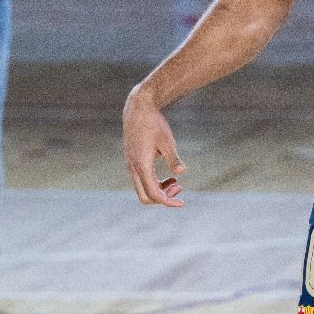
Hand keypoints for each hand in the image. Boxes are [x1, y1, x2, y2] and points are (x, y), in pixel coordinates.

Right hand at [123, 85, 187, 207]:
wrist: (138, 110)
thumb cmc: (154, 124)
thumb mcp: (167, 141)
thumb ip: (173, 158)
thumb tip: (181, 172)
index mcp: (141, 165)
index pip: (153, 193)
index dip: (168, 202)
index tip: (182, 203)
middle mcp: (133, 168)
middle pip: (145, 197)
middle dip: (163, 198)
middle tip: (179, 187)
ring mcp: (131, 166)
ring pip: (143, 190)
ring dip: (160, 191)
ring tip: (176, 183)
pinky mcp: (133, 162)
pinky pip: (142, 181)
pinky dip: (155, 184)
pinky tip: (169, 178)